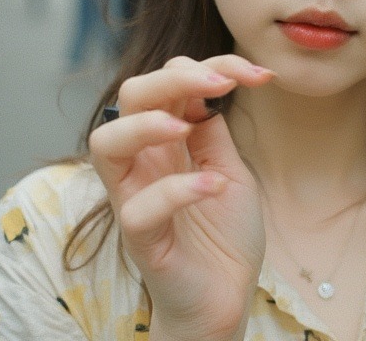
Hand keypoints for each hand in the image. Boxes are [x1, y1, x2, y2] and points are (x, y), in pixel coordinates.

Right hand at [89, 55, 273, 340]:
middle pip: (130, 97)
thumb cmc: (223, 235)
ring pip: (106, 143)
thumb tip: (212, 81)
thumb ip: (211, 131)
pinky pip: (137, 208)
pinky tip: (213, 188)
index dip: (213, 66)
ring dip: (147, 124)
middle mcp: (144, 161)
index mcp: (166, 140)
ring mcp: (136, 198)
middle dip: (174, 77)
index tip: (259, 74)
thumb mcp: (228, 169)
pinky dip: (177, 190)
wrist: (225, 299)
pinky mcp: (141, 239)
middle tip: (222, 83)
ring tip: (187, 127)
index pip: (170, 82)